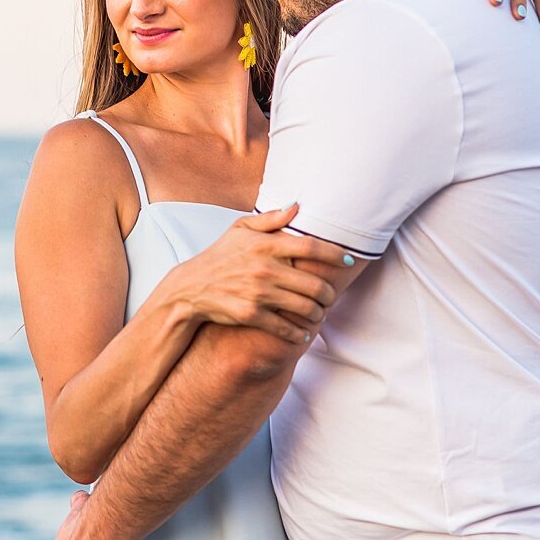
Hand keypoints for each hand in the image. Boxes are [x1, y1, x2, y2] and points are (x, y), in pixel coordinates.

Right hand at [158, 203, 351, 344]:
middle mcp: (264, 268)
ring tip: (319, 313)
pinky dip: (299, 333)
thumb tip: (298, 206)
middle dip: (330, 293)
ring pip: (305, 308)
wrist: (191, 289)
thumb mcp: (240, 229)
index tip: (349, 259)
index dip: (335, 253)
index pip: (310, 246)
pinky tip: (304, 332)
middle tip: (331, 295)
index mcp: (265, 244)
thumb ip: (271, 219)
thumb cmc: (220, 256)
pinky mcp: (251, 315)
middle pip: (314, 283)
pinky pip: (286, 327)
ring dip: (318, 313)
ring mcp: (258, 293)